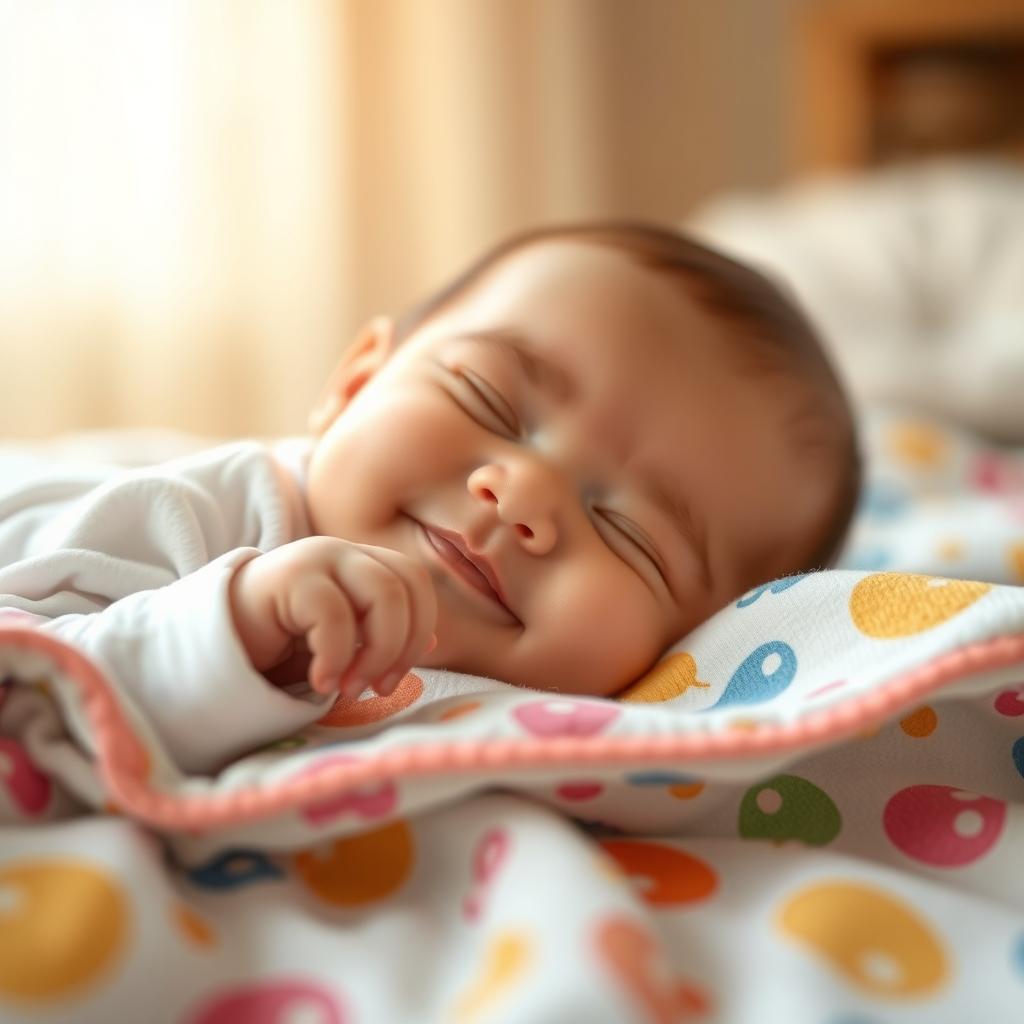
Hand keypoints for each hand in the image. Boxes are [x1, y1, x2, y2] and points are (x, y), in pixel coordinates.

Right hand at [229, 536, 436, 698]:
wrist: (211, 641)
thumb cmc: (279, 644)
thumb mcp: (341, 643)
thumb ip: (381, 637)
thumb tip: (434, 642)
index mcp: (363, 564)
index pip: (417, 583)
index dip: (419, 632)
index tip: (393, 678)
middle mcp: (345, 553)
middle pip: (408, 585)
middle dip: (402, 645)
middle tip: (376, 688)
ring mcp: (318, 558)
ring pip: (384, 593)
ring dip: (376, 652)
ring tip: (349, 688)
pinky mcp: (289, 577)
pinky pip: (335, 614)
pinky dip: (336, 657)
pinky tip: (319, 682)